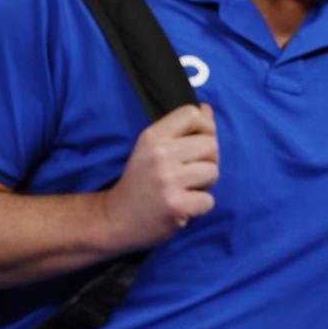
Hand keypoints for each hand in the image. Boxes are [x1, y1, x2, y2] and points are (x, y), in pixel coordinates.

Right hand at [99, 104, 219, 251]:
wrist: (114, 219)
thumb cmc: (141, 182)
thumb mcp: (153, 149)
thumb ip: (181, 128)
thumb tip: (206, 108)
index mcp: (152, 136)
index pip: (191, 114)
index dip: (205, 127)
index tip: (197, 144)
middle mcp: (159, 154)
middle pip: (211, 144)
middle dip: (209, 160)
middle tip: (190, 173)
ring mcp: (167, 180)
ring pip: (213, 172)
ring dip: (205, 184)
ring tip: (185, 189)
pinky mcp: (175, 204)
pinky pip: (209, 200)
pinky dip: (200, 206)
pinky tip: (183, 206)